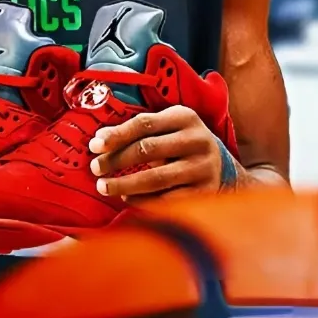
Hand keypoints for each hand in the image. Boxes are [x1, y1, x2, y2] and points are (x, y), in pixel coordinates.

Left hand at [89, 105, 237, 204]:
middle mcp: (197, 139)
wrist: (223, 169)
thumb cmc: (183, 146)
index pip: (145, 123)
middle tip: (96, 168)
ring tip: (104, 186)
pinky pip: (166, 200)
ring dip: (124, 183)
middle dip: (116, 160)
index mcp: (186, 117)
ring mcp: (202, 167)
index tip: (95, 145)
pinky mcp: (204, 192)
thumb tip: (99, 140)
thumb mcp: (169, 129)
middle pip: (148, 149)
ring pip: (156, 178)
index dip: (117, 134)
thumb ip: (138, 132)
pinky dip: (142, 201)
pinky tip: (127, 198)